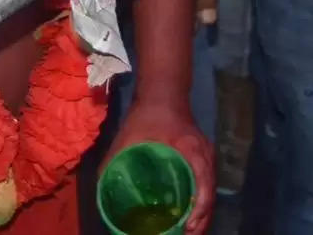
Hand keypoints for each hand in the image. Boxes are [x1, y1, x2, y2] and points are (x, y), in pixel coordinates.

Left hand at [106, 99, 214, 234]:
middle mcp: (205, 156)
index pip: (204, 186)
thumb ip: (113, 160)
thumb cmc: (148, 115)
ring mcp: (207, 157)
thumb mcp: (128, 136)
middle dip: (201, 221)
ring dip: (202, 214)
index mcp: (193, 152)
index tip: (187, 227)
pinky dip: (201, 202)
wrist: (164, 92)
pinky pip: (207, 185)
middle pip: (210, 195)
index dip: (199, 210)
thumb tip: (101, 189)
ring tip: (188, 232)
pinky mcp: (203, 158)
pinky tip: (189, 214)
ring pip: (210, 192)